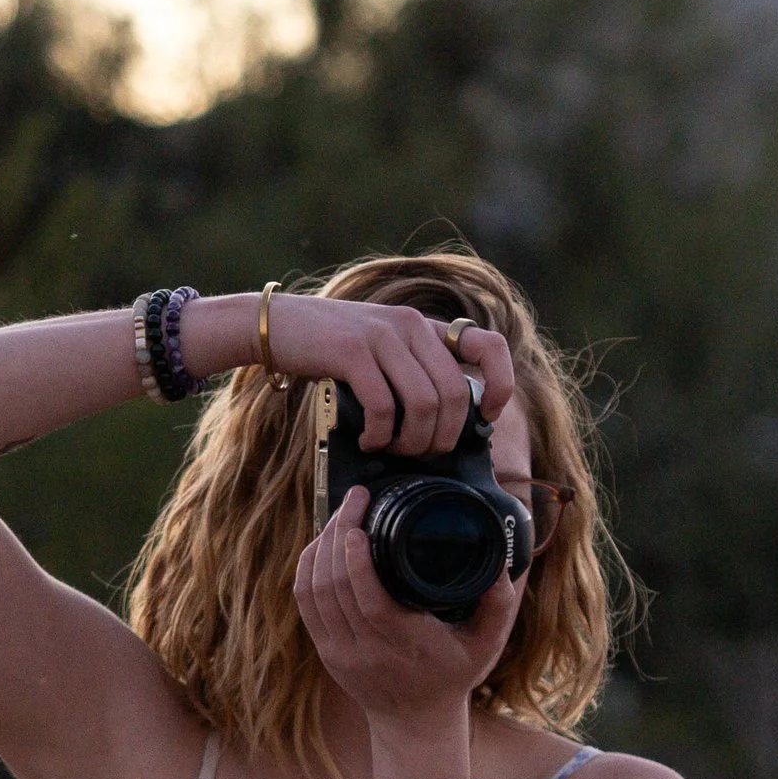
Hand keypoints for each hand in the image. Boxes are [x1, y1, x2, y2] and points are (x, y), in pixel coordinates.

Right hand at [261, 296, 513, 452]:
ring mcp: (382, 335)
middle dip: (443, 436)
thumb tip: (442, 423)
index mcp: (425, 327)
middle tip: (420, 453)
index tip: (485, 417)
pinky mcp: (352, 351)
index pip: (489, 345)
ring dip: (412, 440)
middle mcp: (410, 325)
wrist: (276, 326)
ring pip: (424, 403)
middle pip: (454, 393)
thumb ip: (412, 371)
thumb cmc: (329, 351)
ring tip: (393, 449)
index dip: (500, 384)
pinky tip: (368, 440)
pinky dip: (380, 435)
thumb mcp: (380, 350)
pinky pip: (383, 406)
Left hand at [295, 489, 523, 727]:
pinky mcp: (325, 650)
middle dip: (338, 534)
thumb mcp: (487, 646)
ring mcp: (339, 652)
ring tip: (341, 513)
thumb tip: (505, 566)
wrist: (415, 722)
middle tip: (354, 499)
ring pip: (314, 590)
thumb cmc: (453, 676)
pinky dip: (308, 566)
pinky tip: (322, 541)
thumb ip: (499, 607)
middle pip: (335, 586)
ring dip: (322, 545)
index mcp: (404, 644)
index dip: (356, 562)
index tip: (360, 525)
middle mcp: (366, 650)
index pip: (369, 601)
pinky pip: (304, 602)